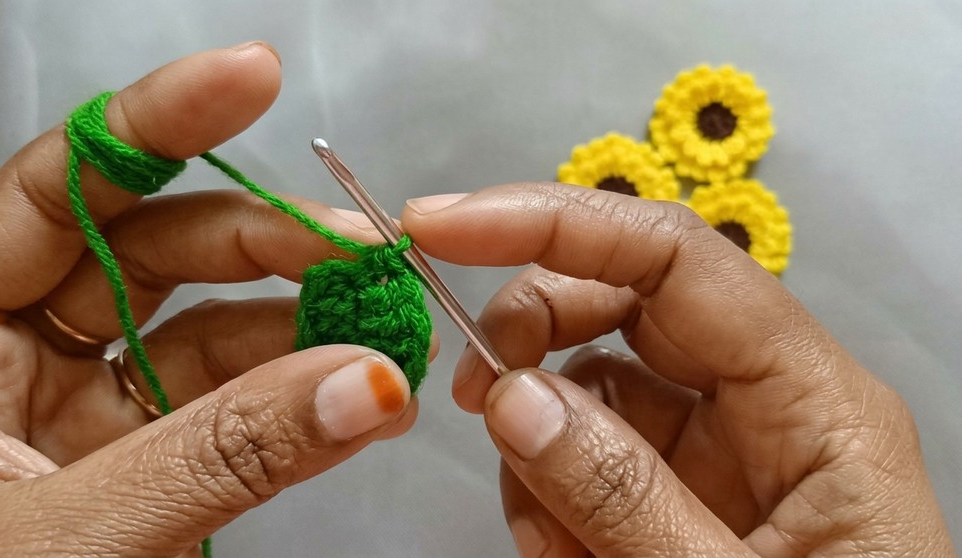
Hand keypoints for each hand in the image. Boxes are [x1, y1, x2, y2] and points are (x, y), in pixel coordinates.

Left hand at [0, 44, 423, 556]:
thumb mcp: (66, 537)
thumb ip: (218, 459)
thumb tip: (362, 386)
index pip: (60, 189)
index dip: (158, 124)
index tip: (250, 80)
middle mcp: (4, 355)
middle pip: (153, 248)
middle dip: (266, 237)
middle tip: (360, 244)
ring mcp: (75, 408)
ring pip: (202, 326)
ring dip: (300, 318)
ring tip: (382, 317)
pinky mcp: (130, 461)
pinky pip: (221, 399)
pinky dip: (292, 388)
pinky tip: (350, 378)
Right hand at [403, 184, 953, 555]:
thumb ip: (624, 498)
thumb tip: (514, 396)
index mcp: (814, 400)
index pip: (673, 255)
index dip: (553, 222)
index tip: (444, 227)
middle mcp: (767, 402)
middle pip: (623, 302)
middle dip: (533, 335)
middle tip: (473, 393)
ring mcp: (719, 449)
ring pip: (593, 384)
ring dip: (537, 443)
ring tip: (549, 541)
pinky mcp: (683, 492)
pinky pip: (592, 454)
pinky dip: (549, 494)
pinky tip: (563, 552)